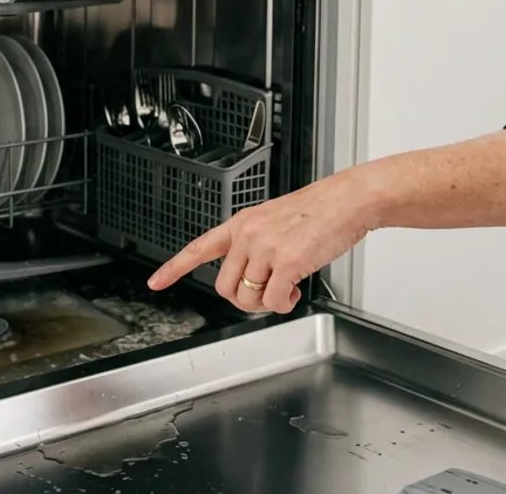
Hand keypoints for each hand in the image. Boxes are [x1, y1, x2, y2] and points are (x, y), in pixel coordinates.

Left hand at [146, 172, 380, 313]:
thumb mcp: (275, 219)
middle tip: (265, 294)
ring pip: (248, 298)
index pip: (199, 247)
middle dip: (244, 299)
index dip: (174, 268)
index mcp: (242, 223)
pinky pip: (274, 301)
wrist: (348, 200)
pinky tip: (294, 291)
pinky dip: (284, 305)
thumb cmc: (319, 210)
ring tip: (286, 288)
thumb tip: (253, 277)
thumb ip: (257, 244)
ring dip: (267, 303)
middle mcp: (249, 235)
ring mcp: (267, 248)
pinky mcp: (289, 262)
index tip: (156, 282)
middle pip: (225, 287)